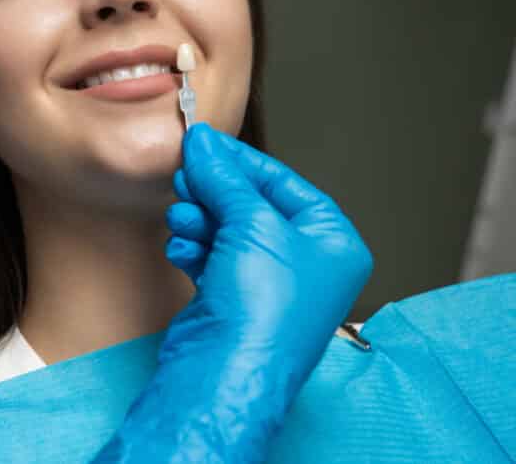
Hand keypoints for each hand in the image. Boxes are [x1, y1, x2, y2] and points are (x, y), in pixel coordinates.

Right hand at [95, 123, 372, 461]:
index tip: (205, 143)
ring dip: (199, 219)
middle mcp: (304, 264)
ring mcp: (266, 284)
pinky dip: (193, 248)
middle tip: (185, 176)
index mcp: (333, 244)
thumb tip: (204, 144)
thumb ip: (226, 178)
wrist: (225, 371)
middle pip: (252, 206)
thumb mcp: (253, 224)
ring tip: (183, 219)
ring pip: (226, 230)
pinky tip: (182, 248)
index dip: (242, 162)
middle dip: (215, 192)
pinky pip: (210, 257)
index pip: (285, 184)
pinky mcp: (231, 300)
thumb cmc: (264, 310)